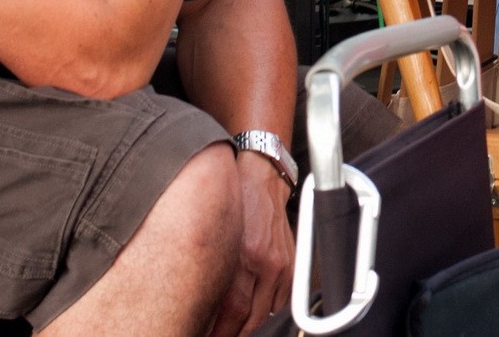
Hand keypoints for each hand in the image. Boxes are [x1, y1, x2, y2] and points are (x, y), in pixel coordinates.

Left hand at [209, 151, 294, 336]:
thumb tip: (205, 305)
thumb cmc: (237, 201)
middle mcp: (267, 264)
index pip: (233, 313)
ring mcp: (283, 264)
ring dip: (250, 323)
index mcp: (246, 258)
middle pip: (252, 319)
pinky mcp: (293, 262)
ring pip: (267, 313)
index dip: (220, 333)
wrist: (262, 177)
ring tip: (234, 325)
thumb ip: (215, 271)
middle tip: (218, 335)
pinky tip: (255, 305)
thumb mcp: (218, 236)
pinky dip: (268, 307)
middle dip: (233, 333)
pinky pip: (282, 299)